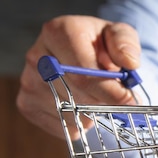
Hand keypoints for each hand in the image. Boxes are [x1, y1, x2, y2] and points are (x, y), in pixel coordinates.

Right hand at [16, 15, 141, 139]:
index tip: (130, 99)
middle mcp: (37, 55)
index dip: (111, 90)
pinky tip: (83, 106)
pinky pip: (62, 126)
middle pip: (77, 94)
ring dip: (93, 112)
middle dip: (104, 101)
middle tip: (119, 99)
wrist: (82, 54)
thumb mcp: (120, 35)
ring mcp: (28, 81)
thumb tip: (129, 62)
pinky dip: (80, 123)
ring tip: (98, 97)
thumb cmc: (102, 45)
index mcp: (58, 32)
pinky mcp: (27, 104)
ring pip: (70, 112)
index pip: (84, 72)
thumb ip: (126, 44)